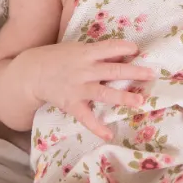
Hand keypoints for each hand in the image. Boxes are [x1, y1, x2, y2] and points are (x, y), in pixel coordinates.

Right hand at [20, 40, 156, 139]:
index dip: (124, 48)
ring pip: (104, 93)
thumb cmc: (57, 58)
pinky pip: (86, 117)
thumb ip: (98, 53)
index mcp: (85, 53)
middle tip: (152, 74)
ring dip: (123, 97)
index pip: (109, 48)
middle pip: (112, 71)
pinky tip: (109, 135)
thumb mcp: (76, 49)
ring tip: (140, 101)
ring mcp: (78, 88)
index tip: (137, 50)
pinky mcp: (72, 104)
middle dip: (133, 73)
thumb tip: (123, 55)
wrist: (31, 73)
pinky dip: (97, 127)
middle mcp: (84, 70)